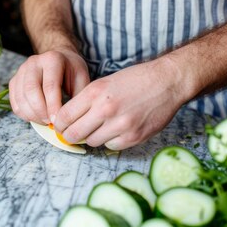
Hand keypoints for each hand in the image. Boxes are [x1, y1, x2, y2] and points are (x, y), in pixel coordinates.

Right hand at [9, 48, 89, 123]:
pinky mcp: (14, 81)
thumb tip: (70, 118)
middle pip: (31, 91)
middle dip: (40, 112)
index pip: (50, 86)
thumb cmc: (70, 70)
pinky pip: (15, 102)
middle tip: (50, 123)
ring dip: (32, 115)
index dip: (53, 106)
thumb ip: (77, 96)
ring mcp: (21, 71)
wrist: (59, 58)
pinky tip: (36, 117)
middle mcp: (34, 62)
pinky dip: (24, 114)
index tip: (57, 121)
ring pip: (20, 98)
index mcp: (52, 59)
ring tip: (44, 122)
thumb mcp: (81, 78)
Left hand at [52, 58, 188, 149]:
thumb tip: (68, 119)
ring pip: (92, 142)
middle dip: (70, 136)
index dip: (59, 125)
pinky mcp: (133, 137)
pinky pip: (111, 146)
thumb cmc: (136, 80)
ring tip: (101, 127)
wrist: (167, 82)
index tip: (60, 127)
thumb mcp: (106, 82)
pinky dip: (111, 141)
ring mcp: (120, 125)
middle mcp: (105, 109)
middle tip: (73, 134)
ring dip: (93, 137)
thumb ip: (87, 100)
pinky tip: (117, 129)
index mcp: (95, 93)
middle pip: (74, 134)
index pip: (65, 116)